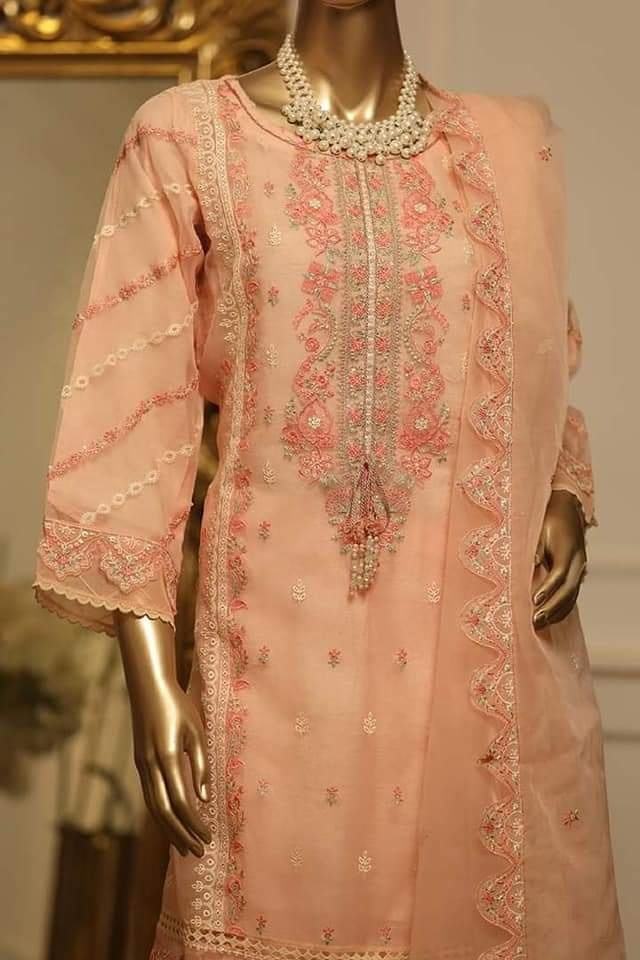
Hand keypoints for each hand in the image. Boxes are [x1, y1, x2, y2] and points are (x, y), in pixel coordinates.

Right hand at [132, 679, 211, 856]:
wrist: (148, 687)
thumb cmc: (178, 705)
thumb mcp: (196, 731)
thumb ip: (200, 765)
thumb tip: (204, 798)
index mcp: (166, 758)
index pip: (181, 801)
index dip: (194, 823)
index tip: (209, 837)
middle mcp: (149, 766)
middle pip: (164, 812)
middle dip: (181, 835)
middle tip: (197, 853)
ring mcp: (142, 766)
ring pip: (153, 807)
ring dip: (169, 829)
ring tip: (184, 846)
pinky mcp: (140, 763)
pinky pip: (150, 796)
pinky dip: (161, 814)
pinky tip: (172, 822)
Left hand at [532, 489, 587, 630]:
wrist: (567, 510)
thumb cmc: (548, 519)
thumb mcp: (539, 529)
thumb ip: (536, 547)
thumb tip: (530, 564)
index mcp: (567, 550)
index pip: (559, 574)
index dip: (547, 588)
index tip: (534, 600)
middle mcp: (577, 562)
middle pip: (567, 589)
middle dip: (551, 607)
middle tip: (535, 620)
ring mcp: (579, 569)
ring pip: (571, 595)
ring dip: (556, 611)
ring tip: (540, 625)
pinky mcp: (577, 574)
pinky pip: (572, 595)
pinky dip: (563, 608)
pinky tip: (552, 618)